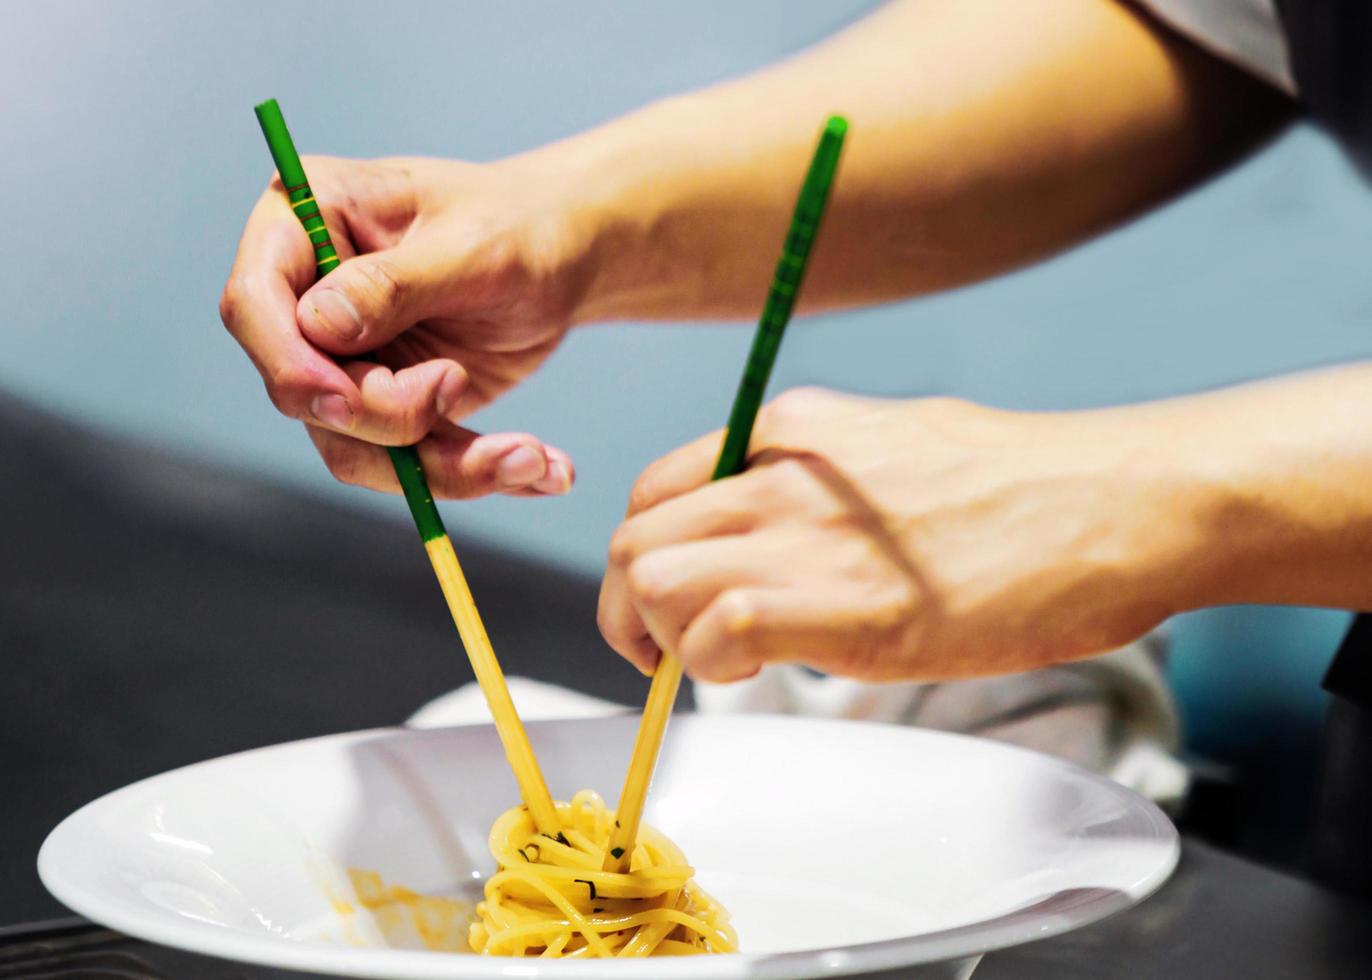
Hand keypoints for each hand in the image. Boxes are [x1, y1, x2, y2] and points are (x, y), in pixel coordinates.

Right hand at [220, 155, 594, 497]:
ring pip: (358, 448)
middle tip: (459, 383)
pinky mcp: (387, 407)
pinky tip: (546, 470)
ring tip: (535, 458)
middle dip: (390, 418)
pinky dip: (476, 474)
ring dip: (447, 468)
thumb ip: (393, 285)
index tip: (344, 401)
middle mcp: (309, 296)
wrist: (565, 255)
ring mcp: (344, 359)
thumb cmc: (519, 224)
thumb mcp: (470, 247)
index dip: (288, 363)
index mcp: (306, 221)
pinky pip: (410, 466)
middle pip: (306, 393)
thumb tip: (317, 324)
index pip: (254, 302)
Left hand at [598, 388, 1202, 681]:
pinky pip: (719, 631)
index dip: (643, 559)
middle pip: (633, 541)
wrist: (1117, 501)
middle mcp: (780, 470)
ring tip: (725, 666)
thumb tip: (778, 536)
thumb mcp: (893, 450)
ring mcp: (809, 534)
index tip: (667, 606)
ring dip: (666, 641)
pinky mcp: (848, 605)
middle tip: (672, 654)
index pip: (654, 490)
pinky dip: (716, 667)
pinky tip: (763, 674)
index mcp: (791, 428)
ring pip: (652, 581)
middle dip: (630, 611)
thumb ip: (817, 484)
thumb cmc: (1025, 485)